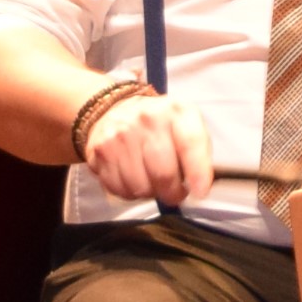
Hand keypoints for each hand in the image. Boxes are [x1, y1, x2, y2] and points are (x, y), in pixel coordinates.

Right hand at [84, 91, 213, 207]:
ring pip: (140, 187)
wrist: (115, 109)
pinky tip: (134, 178)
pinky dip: (130, 192)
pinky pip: (119, 189)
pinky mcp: (101, 151)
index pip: (190, 143)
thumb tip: (201, 186)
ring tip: (152, 181)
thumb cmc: (159, 125)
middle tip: (175, 193)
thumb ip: (198, 151)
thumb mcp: (186, 124)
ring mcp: (120, 135)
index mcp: (174, 111)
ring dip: (150, 193)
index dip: (197, 173)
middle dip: (173, 193)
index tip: (200, 192)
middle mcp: (146, 120)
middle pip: (163, 173)